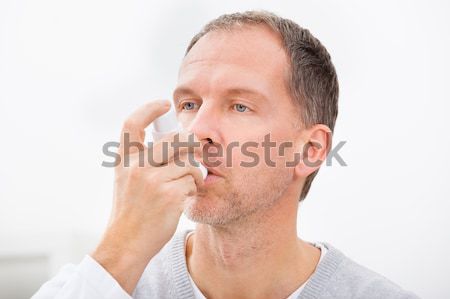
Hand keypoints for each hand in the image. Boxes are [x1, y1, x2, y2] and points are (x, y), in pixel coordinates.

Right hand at [92, 100, 203, 293]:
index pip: (132, 124)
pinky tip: (182, 201)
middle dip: (190, 144)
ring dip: (194, 173)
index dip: (148, 109)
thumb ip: (142, 160)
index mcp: (125, 160)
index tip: (164, 103)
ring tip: (185, 186)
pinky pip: (193, 181)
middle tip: (194, 152)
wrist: (126, 243)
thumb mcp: (127, 180)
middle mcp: (136, 166)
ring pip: (189, 162)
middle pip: (174, 139)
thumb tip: (175, 140)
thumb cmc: (132, 212)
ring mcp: (151, 180)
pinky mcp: (168, 194)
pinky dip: (193, 190)